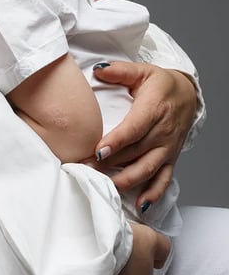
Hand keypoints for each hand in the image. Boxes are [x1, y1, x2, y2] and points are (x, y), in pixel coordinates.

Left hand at [93, 62, 196, 207]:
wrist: (188, 95)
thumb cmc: (161, 84)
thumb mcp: (142, 71)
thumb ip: (120, 71)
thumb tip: (98, 69)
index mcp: (153, 109)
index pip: (134, 129)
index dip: (117, 142)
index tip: (98, 152)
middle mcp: (162, 132)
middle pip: (135, 152)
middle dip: (111, 164)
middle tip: (86, 169)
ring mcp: (167, 148)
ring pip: (147, 169)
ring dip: (126, 180)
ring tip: (104, 187)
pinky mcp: (170, 158)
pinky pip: (164, 179)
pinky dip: (153, 193)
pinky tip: (140, 205)